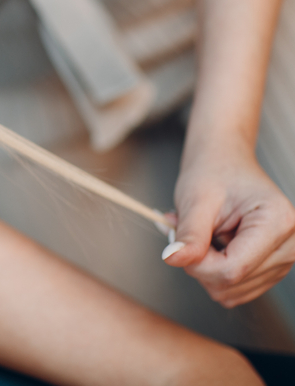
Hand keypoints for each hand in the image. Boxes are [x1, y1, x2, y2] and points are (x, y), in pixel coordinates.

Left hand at [165, 132, 294, 306]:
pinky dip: (214, 270)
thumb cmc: (214, 173)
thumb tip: (173, 259)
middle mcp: (289, 246)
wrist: (225, 164)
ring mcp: (283, 261)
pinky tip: (213, 244)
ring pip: (231, 291)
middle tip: (190, 231)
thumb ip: (189, 234)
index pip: (233, 269)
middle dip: (199, 263)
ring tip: (204, 233)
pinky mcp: (270, 269)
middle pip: (231, 284)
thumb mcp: (196, 199)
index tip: (179, 243)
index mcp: (278, 222)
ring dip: (206, 267)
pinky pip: (234, 289)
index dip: (197, 264)